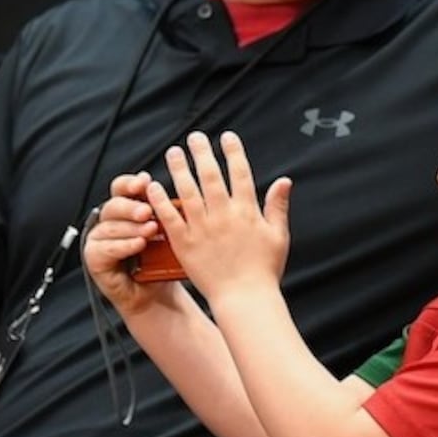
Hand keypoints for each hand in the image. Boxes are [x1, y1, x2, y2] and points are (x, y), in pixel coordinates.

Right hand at [82, 171, 188, 318]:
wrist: (157, 294)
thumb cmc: (161, 263)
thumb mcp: (166, 233)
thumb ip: (161, 212)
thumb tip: (164, 192)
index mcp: (125, 211)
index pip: (121, 189)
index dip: (130, 183)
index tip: (144, 182)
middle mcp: (110, 222)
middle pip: (113, 205)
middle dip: (131, 207)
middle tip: (148, 211)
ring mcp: (99, 240)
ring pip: (109, 226)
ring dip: (131, 227)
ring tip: (150, 230)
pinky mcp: (94, 258)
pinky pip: (103, 248)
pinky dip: (122, 245)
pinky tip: (138, 244)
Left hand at [151, 131, 291, 304]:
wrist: (245, 299)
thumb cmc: (264, 271)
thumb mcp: (279, 236)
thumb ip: (278, 206)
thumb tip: (284, 180)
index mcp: (247, 212)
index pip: (240, 173)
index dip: (233, 152)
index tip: (227, 137)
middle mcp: (224, 215)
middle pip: (211, 176)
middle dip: (203, 153)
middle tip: (195, 137)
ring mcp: (203, 228)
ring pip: (188, 191)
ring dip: (179, 168)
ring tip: (173, 152)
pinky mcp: (185, 243)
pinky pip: (170, 217)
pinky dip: (160, 200)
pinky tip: (153, 186)